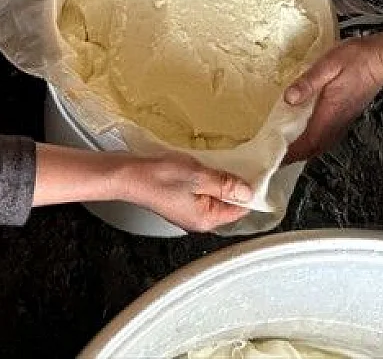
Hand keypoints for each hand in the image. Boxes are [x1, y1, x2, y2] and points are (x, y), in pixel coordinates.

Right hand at [118, 153, 253, 232]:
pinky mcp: (178, 201)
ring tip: (216, 162)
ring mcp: (187, 211)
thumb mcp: (199, 176)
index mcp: (206, 219)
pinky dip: (205, 179)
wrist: (127, 174)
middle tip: (235, 163)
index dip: (248, 192)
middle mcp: (198, 220)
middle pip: (227, 204)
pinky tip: (202, 165)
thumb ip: (226, 185)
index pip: (239, 210)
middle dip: (232, 184)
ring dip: (218, 179)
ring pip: (213, 196)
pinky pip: (200, 191)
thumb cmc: (159, 177)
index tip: (255, 172)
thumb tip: (248, 192)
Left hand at [282, 25, 382, 162]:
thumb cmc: (355, 59)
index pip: (306, 143)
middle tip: (271, 156)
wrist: (380, 59)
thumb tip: (289, 98)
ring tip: (282, 150)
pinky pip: (324, 138)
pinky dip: (310, 142)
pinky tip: (302, 136)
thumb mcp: (327, 65)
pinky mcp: (343, 117)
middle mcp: (335, 124)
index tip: (272, 160)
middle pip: (310, 150)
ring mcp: (341, 123)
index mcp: (329, 114)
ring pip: (318, 145)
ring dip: (300, 150)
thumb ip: (308, 83)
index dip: (288, 154)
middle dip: (291, 157)